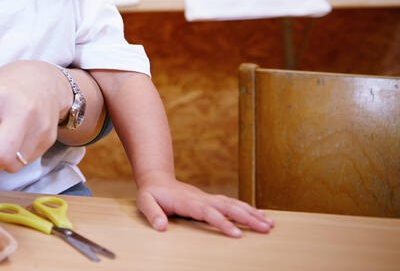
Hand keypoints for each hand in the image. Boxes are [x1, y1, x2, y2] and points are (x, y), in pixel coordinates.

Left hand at [0, 61, 66, 175]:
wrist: (43, 80)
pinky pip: (26, 161)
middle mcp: (23, 110)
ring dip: (1, 162)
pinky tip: (16, 138)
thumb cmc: (6, 88)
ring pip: (14, 164)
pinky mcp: (49, 138)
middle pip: (1, 155)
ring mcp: (39, 125)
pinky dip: (16, 156)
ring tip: (1, 141)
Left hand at [136, 172, 274, 236]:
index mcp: (187, 201)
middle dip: (247, 218)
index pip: (208, 213)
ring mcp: (208, 198)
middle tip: (266, 229)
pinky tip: (261, 216)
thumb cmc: (151, 193)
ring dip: (252, 213)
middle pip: (227, 207)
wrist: (157, 179)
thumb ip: (152, 213)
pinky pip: (232, 204)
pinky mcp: (211, 200)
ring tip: (270, 224)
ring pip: (233, 204)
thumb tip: (161, 227)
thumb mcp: (144, 202)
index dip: (222, 223)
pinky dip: (248, 209)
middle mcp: (201, 198)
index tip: (237, 234)